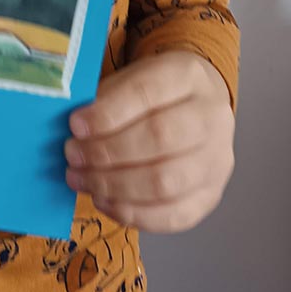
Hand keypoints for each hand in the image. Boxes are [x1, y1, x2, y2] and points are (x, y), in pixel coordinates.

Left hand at [65, 52, 234, 232]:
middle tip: (72, 155)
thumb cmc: (152, 95)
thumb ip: (105, 99)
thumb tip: (75, 130)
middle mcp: (212, 117)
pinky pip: (173, 216)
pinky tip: (103, 200)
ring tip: (80, 179)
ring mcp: (218, 160)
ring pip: (166, 182)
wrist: (197, 108)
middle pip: (160, 138)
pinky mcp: (212, 196)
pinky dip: (131, 213)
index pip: (146, 92)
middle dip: (106, 151)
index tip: (75, 125)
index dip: (107, 113)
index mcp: (188, 75)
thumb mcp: (130, 78)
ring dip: (113, 185)